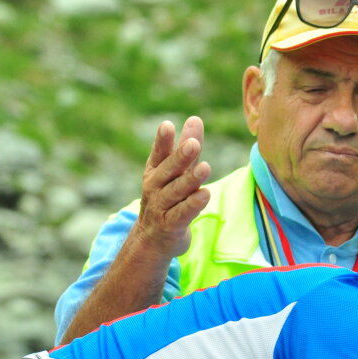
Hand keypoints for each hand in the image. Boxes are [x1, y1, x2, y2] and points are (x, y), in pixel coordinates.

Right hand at [134, 116, 211, 260]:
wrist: (152, 240)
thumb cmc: (166, 199)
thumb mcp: (175, 173)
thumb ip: (186, 148)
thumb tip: (195, 118)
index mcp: (155, 171)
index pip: (159, 153)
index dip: (163, 140)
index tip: (167, 125)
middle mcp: (155, 187)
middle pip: (169, 170)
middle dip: (180, 157)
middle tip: (193, 143)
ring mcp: (161, 207)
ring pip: (176, 191)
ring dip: (190, 180)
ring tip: (205, 167)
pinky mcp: (171, 225)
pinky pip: (183, 213)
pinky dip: (193, 204)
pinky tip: (205, 194)